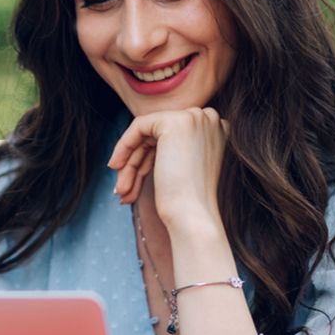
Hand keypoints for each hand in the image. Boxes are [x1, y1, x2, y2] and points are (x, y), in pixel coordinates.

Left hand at [108, 108, 228, 230]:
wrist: (192, 216)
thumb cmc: (188, 203)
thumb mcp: (184, 168)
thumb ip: (171, 150)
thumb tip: (143, 146)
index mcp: (217, 130)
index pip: (173, 139)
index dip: (151, 159)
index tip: (135, 181)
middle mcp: (209, 118)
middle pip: (159, 136)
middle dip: (138, 163)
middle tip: (122, 190)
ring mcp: (193, 118)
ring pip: (147, 134)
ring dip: (130, 164)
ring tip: (120, 191)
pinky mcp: (174, 121)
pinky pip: (139, 127)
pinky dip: (124, 146)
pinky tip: (116, 167)